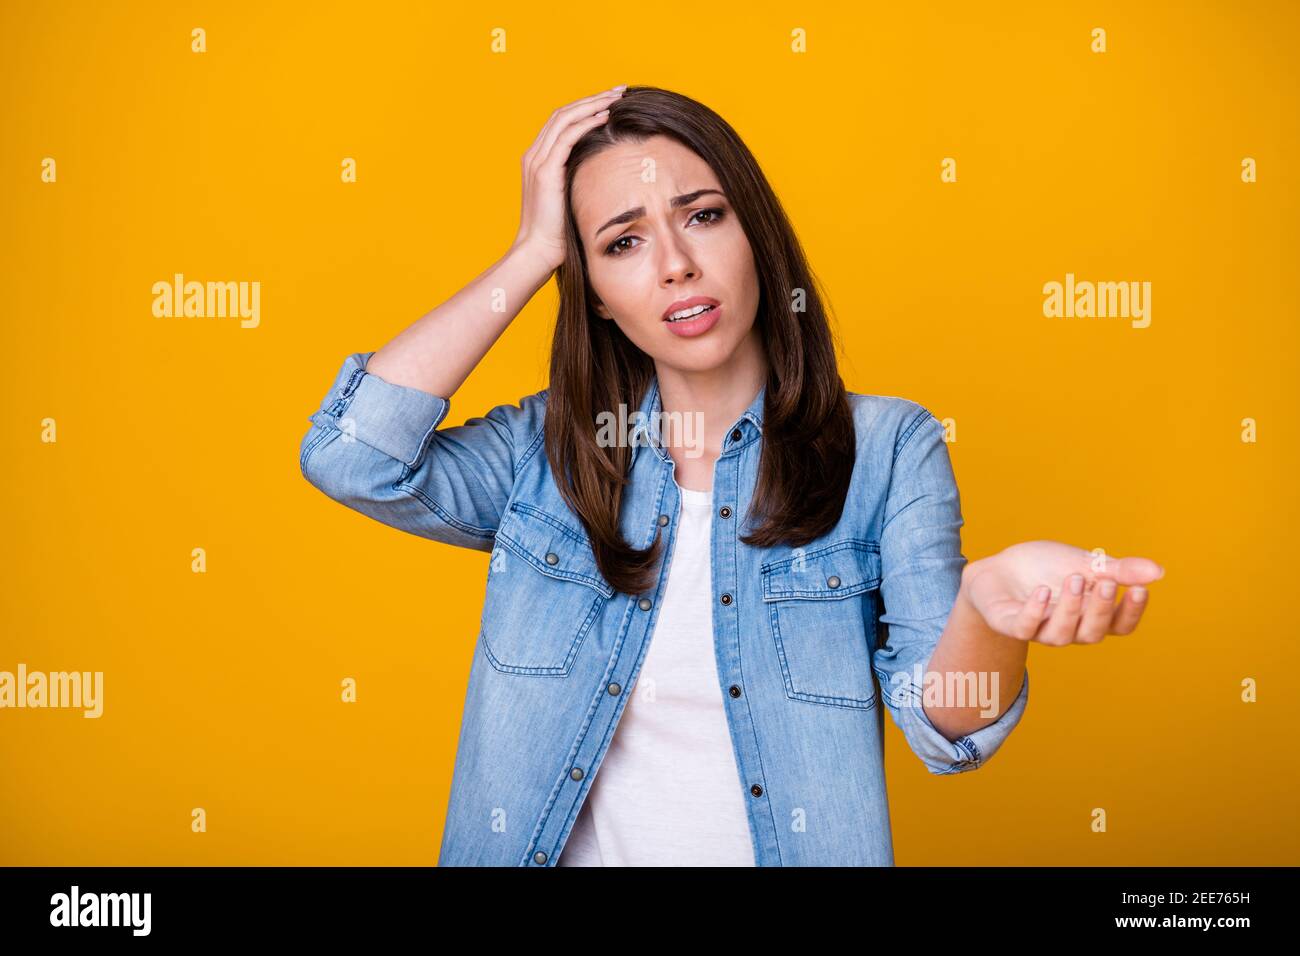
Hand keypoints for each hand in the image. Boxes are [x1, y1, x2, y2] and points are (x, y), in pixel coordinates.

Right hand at [512, 85, 626, 271]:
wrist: (538, 252)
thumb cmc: (558, 234)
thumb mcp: (570, 199)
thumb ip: (580, 181)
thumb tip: (607, 174)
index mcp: (539, 160)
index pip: (562, 122)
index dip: (587, 108)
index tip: (612, 101)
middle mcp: (534, 155)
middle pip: (563, 113)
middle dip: (593, 99)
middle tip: (619, 90)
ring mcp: (537, 161)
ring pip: (565, 118)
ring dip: (593, 104)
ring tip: (617, 97)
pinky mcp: (545, 171)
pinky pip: (567, 136)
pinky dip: (586, 122)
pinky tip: (606, 116)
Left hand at [961, 541, 1163, 644]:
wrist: (1001, 567)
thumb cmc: (1047, 568)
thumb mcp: (1085, 563)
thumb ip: (1119, 570)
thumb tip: (1158, 571)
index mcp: (1091, 616)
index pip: (1120, 626)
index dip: (1131, 612)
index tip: (1140, 589)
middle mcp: (1069, 629)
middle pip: (1093, 633)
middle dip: (1100, 608)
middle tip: (1104, 582)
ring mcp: (1040, 630)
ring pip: (1061, 634)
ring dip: (1070, 608)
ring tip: (1073, 578)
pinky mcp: (1011, 625)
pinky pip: (1025, 628)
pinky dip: (1035, 612)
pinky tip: (1043, 591)